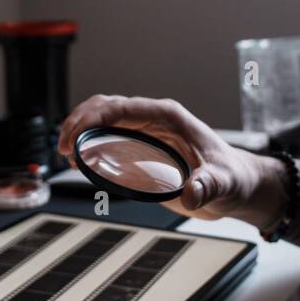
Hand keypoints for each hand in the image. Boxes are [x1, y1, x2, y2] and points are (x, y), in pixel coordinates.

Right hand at [56, 94, 284, 227]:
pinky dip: (87, 145)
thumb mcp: (223, 183)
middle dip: (79, 123)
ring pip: (101, 119)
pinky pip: (106, 138)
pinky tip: (78, 162)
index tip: (75, 135)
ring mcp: (145, 132)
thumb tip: (192, 193)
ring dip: (79, 132)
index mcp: (168, 117)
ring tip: (66, 155)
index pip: (123, 107)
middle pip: (105, 108)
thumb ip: (208, 186)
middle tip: (63, 148)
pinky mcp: (140, 148)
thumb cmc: (232, 177)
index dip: (94, 118)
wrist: (236, 185)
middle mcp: (153, 120)